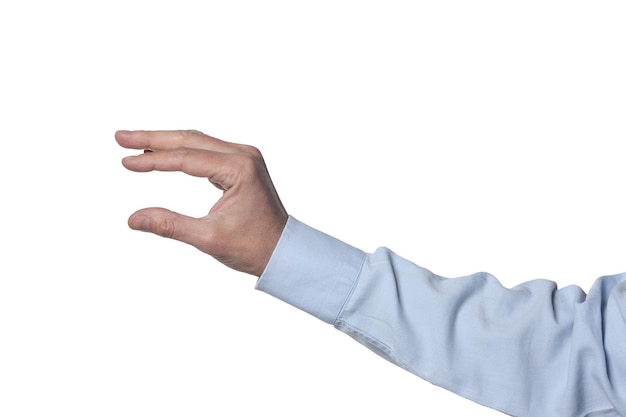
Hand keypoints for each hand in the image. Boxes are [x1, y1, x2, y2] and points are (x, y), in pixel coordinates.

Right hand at [116, 130, 288, 275]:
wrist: (283, 252)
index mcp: (240, 168)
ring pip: (197, 142)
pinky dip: (182, 152)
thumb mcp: (209, 238)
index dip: (153, 160)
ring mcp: (244, 158)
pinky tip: (161, 153)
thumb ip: (170, 225)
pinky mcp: (242, 164)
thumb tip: (133, 219)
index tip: (125, 161)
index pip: (186, 158)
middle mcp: (244, 155)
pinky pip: (206, 151)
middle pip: (190, 139)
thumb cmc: (254, 247)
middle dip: (153, 138)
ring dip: (165, 142)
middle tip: (120, 137)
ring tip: (134, 142)